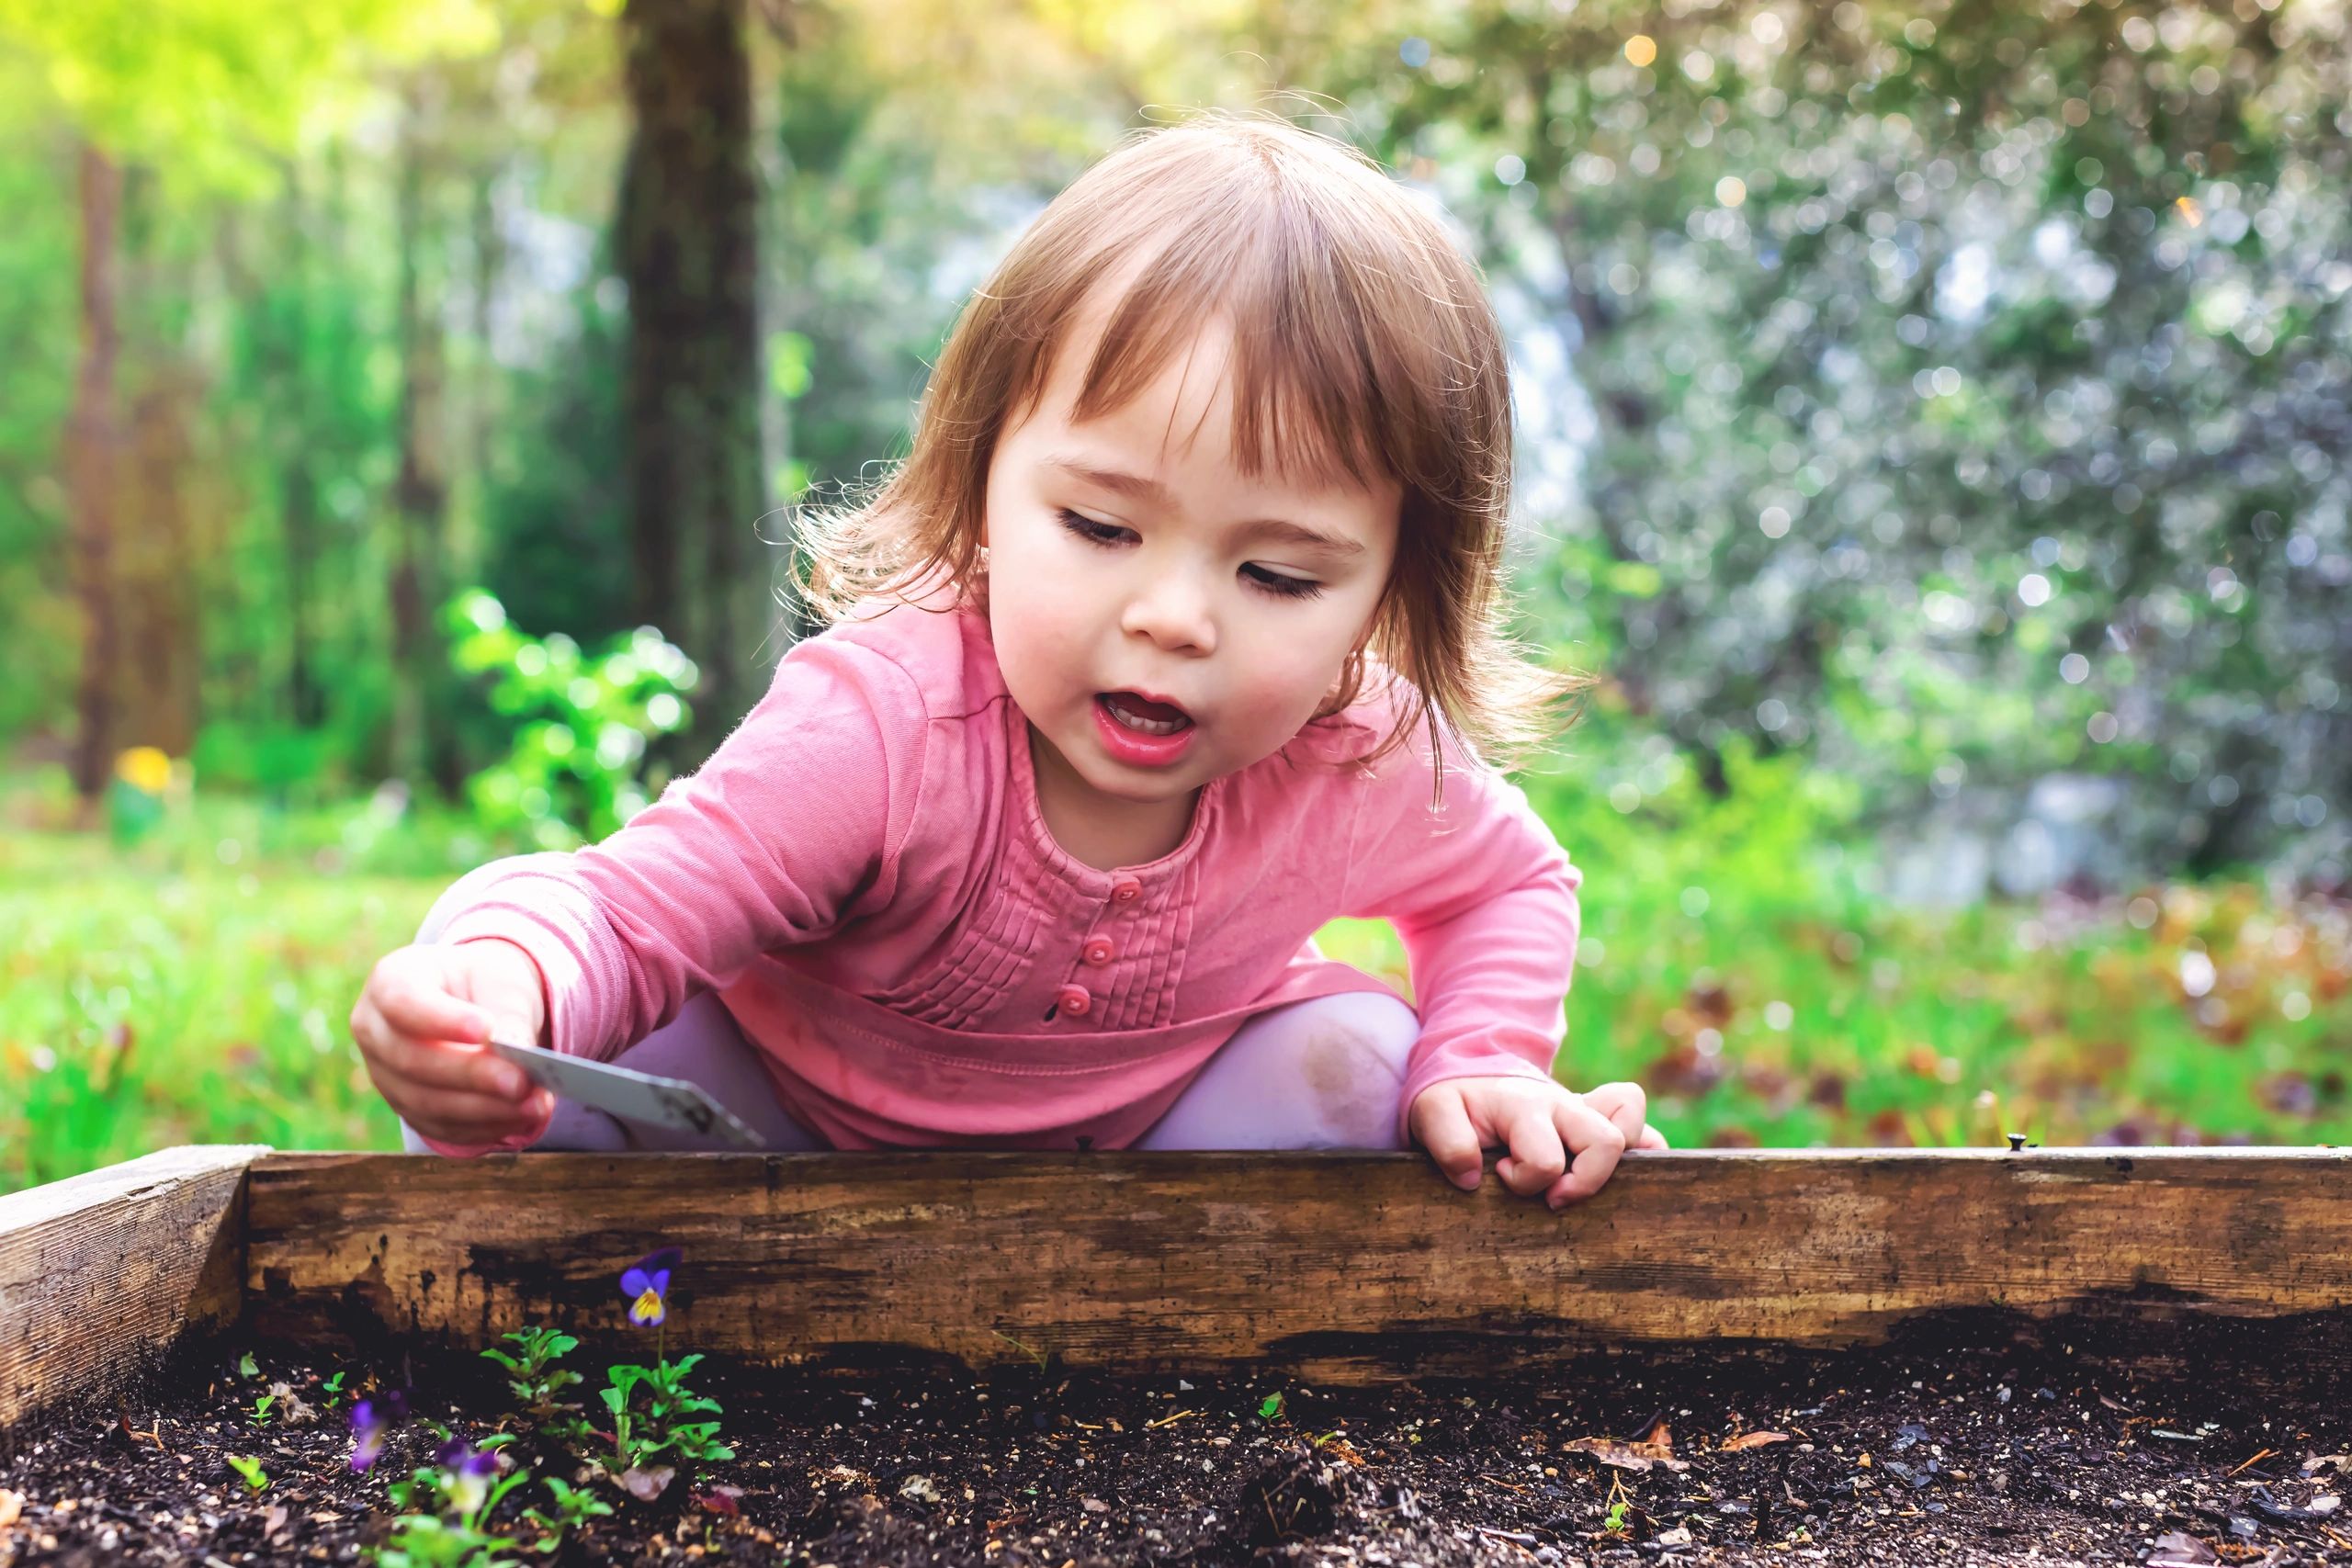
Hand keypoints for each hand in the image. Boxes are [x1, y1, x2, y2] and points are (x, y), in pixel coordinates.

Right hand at [349, 939, 553, 1146]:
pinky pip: (441, 1127)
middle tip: (521, 1081)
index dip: (442, 1020)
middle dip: (471, 1075)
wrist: (483, 1007)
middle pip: (412, 1060)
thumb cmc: (488, 984)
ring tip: (535, 1104)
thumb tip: (517, 1051)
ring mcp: (385, 1075)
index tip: (486, 1030)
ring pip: (426, 1103)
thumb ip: (510, 1013)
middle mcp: (375, 1030)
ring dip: (484, 1108)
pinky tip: (522, 1117)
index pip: (403, 1002)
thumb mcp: (505, 982)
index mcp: (391, 980)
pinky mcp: (408, 1109)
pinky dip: (484, 1126)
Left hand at [1408, 1076, 1668, 1208]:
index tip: (1500, 1178)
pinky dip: (1644, 1150)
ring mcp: (1586, 1110)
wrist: (1471, 1075)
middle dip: (1583, 1182)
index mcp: (1524, 1106)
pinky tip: (1623, 1176)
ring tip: (1578, 1184)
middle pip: (1606, 1141)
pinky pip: (1642, 1125)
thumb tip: (1474, 1177)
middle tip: (1552, 1199)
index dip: (1525, 1181)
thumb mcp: (1433, 1113)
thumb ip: (1448, 1142)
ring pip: (1634, 1125)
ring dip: (1613, 1167)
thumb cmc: (1455, 1101)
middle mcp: (1564, 1105)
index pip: (1545, 1158)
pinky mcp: (1599, 1119)